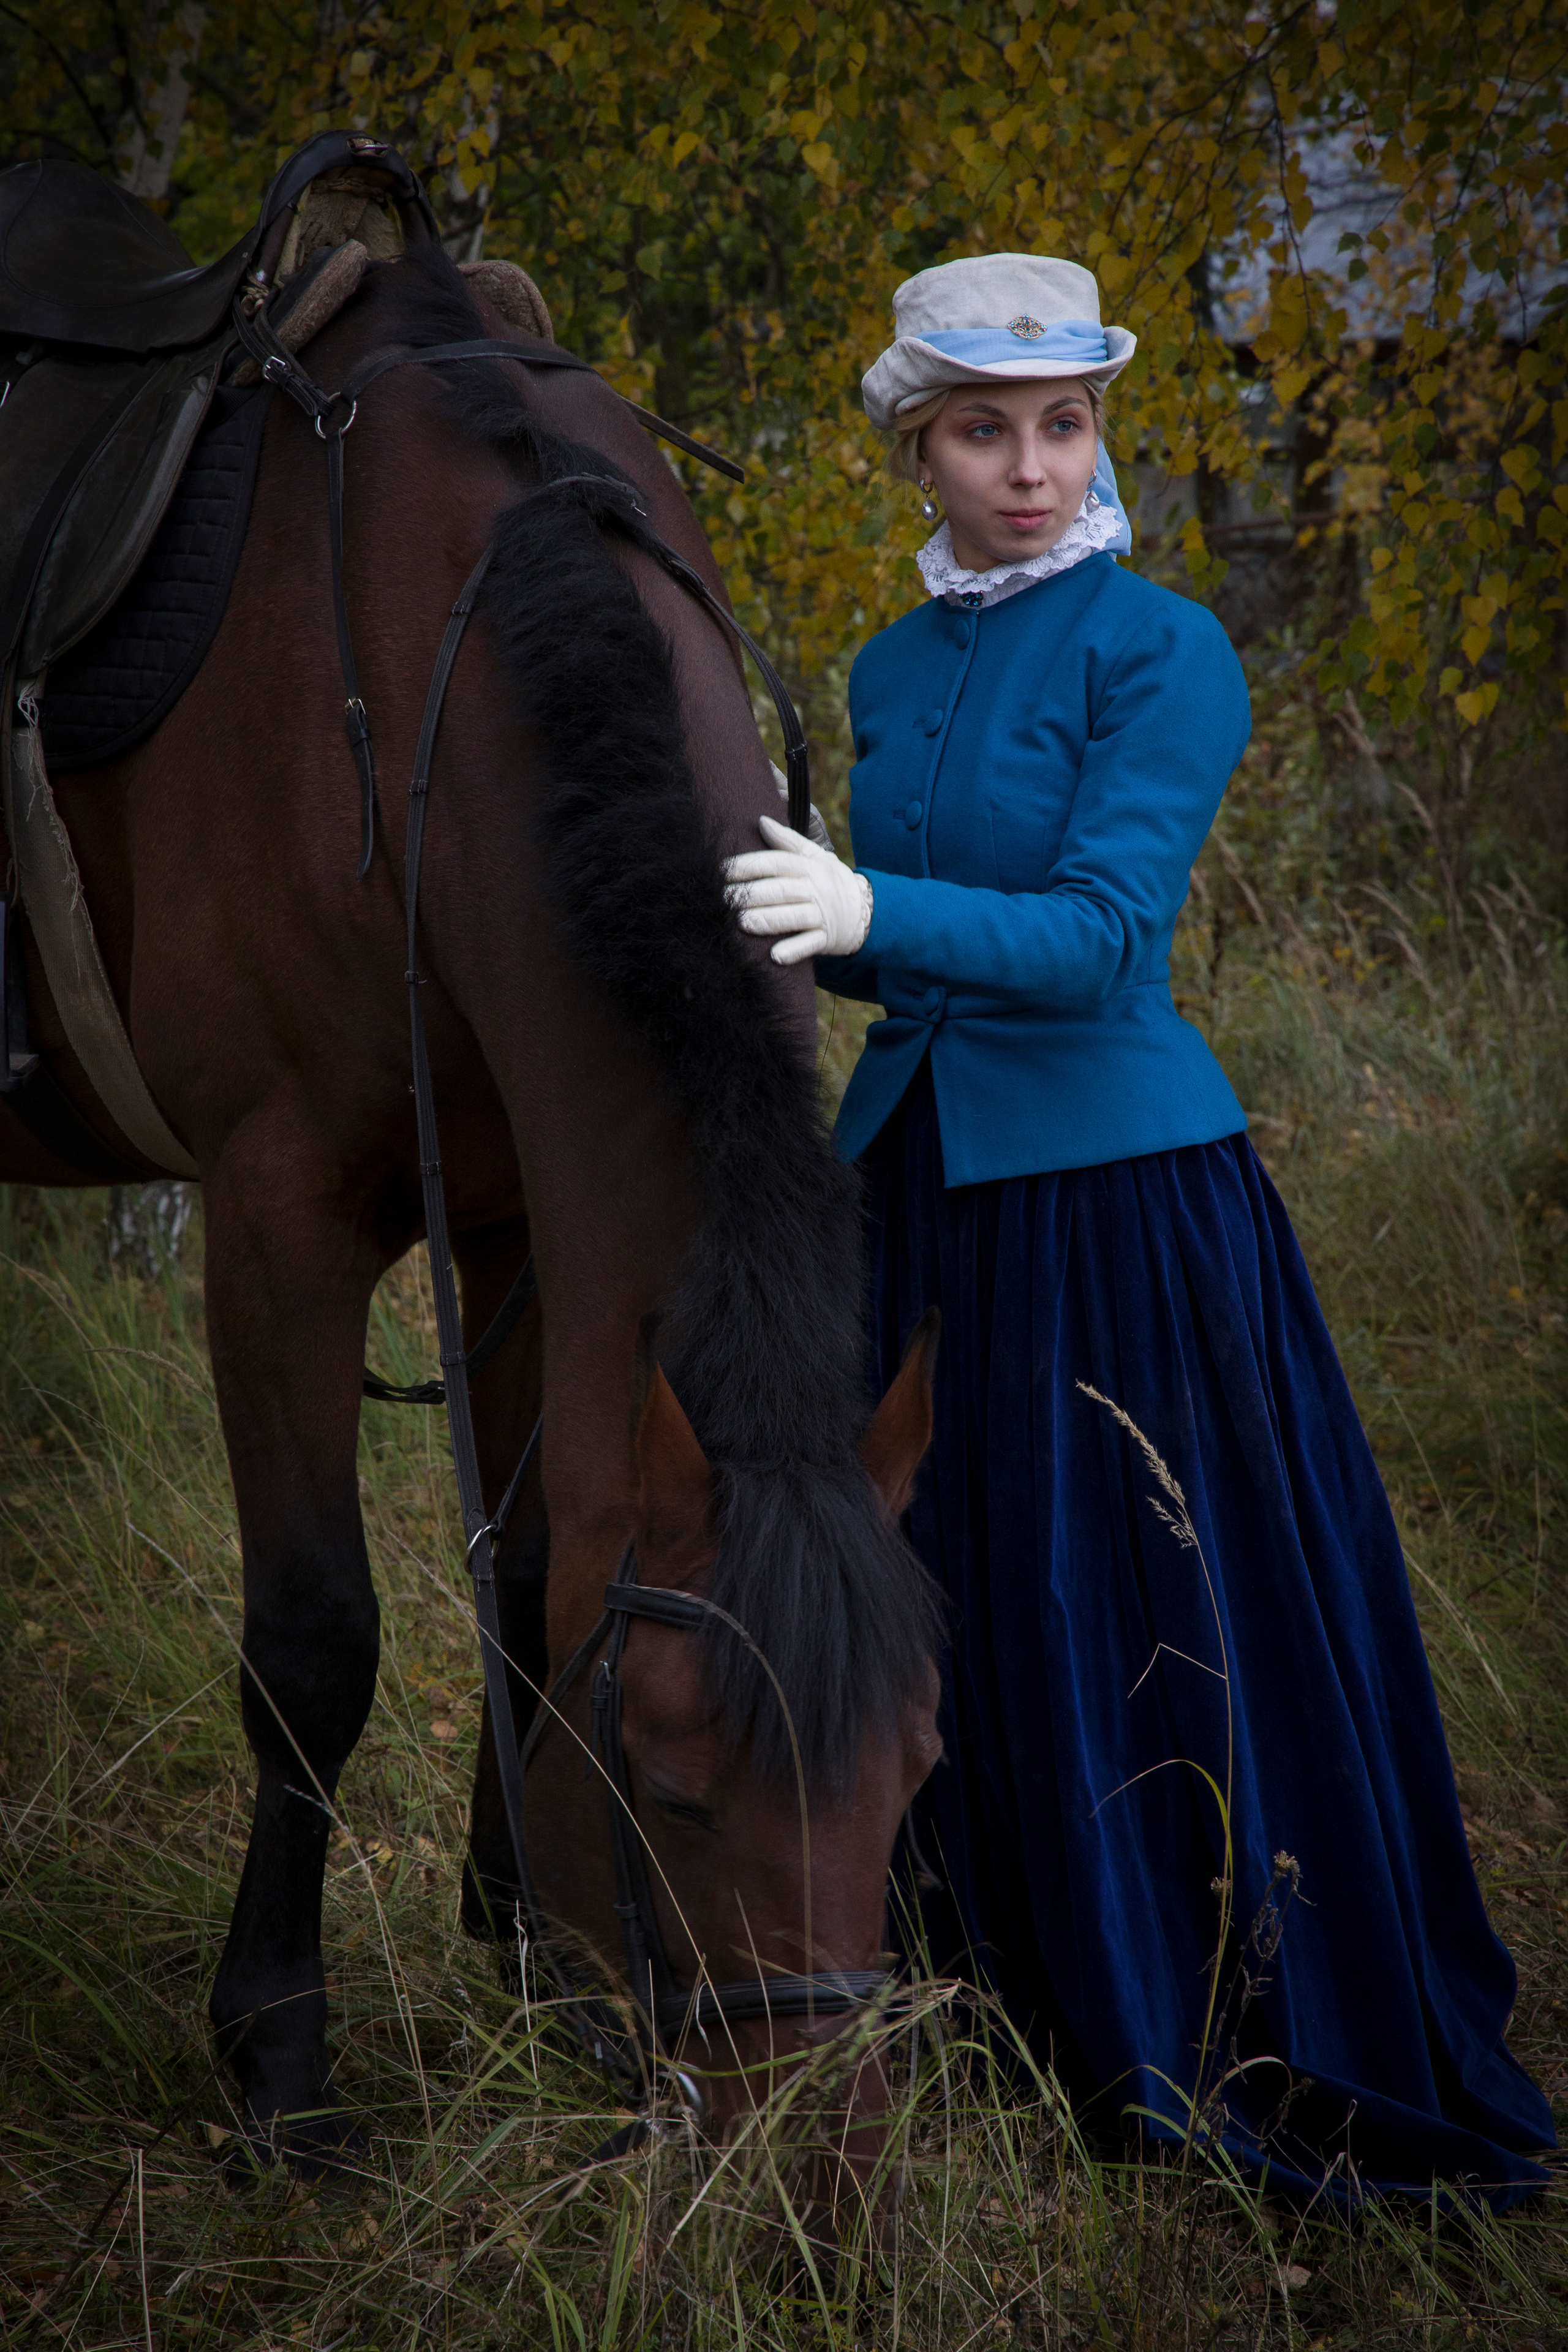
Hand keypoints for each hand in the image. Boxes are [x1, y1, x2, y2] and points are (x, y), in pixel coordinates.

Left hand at [724, 814, 872, 965]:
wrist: (867, 910)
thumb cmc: (830, 880)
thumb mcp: (816, 856)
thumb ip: (788, 841)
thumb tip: (762, 821)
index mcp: (809, 867)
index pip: (776, 863)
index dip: (749, 865)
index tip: (723, 869)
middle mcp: (815, 889)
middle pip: (780, 890)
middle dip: (750, 894)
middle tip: (724, 898)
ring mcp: (821, 915)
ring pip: (792, 917)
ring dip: (766, 921)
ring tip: (742, 922)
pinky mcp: (826, 939)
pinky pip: (809, 945)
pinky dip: (793, 951)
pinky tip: (775, 956)